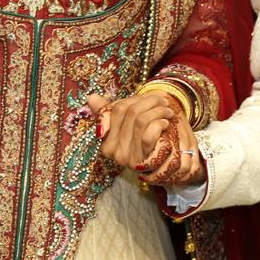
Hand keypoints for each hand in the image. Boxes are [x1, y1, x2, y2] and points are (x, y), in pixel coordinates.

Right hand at [88, 94, 205, 186]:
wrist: (169, 162)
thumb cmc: (146, 139)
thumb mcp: (126, 125)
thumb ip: (108, 112)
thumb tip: (91, 97)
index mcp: (106, 141)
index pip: (117, 110)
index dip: (135, 100)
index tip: (148, 99)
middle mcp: (114, 152)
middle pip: (131, 112)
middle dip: (150, 102)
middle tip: (163, 101)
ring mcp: (128, 158)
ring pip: (141, 121)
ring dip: (158, 111)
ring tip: (168, 111)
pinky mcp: (144, 162)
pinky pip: (148, 135)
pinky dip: (159, 124)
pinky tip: (165, 124)